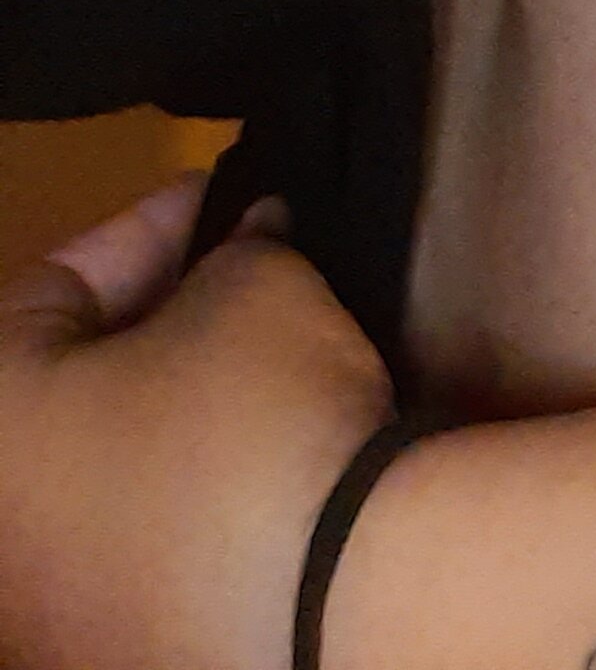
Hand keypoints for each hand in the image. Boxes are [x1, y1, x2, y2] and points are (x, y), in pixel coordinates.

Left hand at [0, 175, 391, 669]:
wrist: (335, 612)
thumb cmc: (253, 424)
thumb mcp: (255, 288)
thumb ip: (238, 248)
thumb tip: (253, 239)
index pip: (54, 286)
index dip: (154, 225)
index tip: (230, 198)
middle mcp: (0, 537)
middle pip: (67, 390)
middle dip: (158, 321)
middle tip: (245, 274)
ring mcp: (49, 619)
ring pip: (100, 481)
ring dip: (168, 416)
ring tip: (257, 367)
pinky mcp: (118, 658)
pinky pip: (139, 556)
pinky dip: (187, 505)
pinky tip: (259, 470)